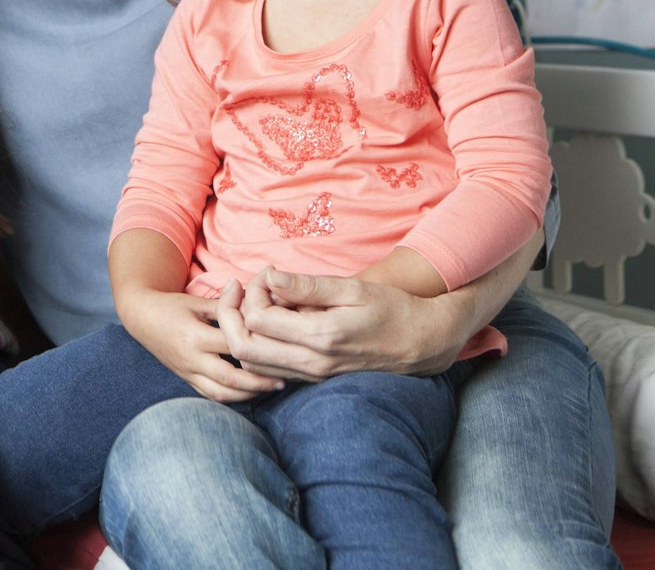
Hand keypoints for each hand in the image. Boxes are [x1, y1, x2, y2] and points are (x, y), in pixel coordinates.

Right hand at [123, 284, 283, 403]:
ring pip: (221, 393)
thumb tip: (254, 296)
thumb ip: (224, 305)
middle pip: (230, 378)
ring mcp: (187, 372)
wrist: (140, 318)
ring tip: (271, 388)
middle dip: (259, 382)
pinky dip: (232, 398)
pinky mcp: (185, 379)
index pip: (232, 344)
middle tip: (284, 379)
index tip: (281, 346)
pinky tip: (249, 393)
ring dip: (249, 394)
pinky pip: (211, 396)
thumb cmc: (170, 305)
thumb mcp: (196, 301)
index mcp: (194, 335)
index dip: (257, 345)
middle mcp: (191, 358)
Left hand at [220, 266, 466, 381]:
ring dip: (242, 332)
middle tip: (242, 290)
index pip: (257, 319)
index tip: (267, 275)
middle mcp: (312, 363)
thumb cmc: (392, 310)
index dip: (252, 292)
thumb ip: (309, 286)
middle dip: (231, 316)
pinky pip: (270, 369)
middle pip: (243, 348)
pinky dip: (258, 346)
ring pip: (251, 363)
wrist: (423, 343)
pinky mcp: (314, 379)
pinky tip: (271, 322)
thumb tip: (270, 276)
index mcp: (321, 337)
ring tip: (256, 303)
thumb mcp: (353, 290)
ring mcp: (312, 376)